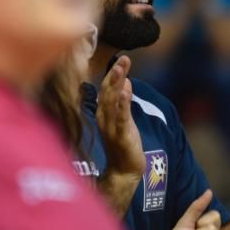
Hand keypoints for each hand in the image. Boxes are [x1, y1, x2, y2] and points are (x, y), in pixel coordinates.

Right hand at [97, 55, 144, 179]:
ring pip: (112, 101)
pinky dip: (122, 103)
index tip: (120, 59)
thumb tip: (126, 81)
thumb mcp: (123, 119)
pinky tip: (125, 91)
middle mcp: (103, 118)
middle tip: (122, 58)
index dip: (112, 74)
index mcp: (103, 113)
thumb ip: (123, 101)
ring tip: (121, 68)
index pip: (106, 89)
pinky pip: (121, 117)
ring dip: (116, 83)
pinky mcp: (120, 136)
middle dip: (114, 74)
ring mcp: (110, 126)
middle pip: (107, 92)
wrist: (123, 171)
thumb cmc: (123, 144)